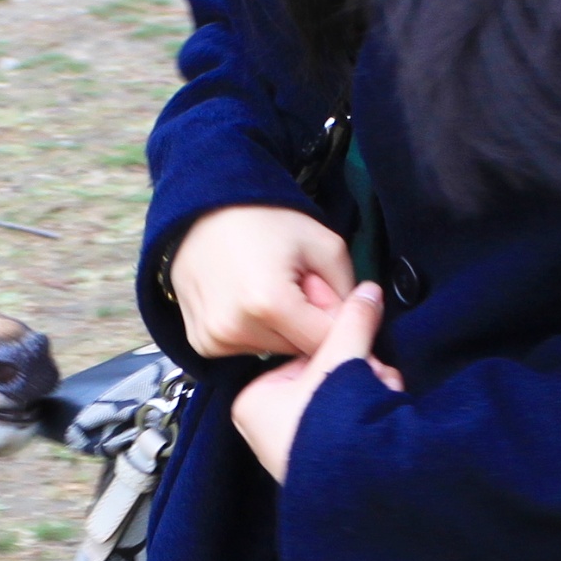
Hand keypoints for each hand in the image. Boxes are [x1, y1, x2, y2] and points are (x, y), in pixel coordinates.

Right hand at [168, 206, 354, 359]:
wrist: (203, 209)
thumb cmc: (263, 220)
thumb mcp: (322, 243)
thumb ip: (349, 289)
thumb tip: (360, 322)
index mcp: (269, 304)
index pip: (326, 342)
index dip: (332, 318)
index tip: (322, 291)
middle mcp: (235, 329)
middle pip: (297, 350)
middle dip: (304, 323)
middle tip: (292, 284)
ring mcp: (213, 338)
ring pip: (271, 351)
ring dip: (278, 329)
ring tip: (265, 289)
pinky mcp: (201, 342)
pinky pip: (244, 349)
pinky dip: (252, 330)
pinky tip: (244, 301)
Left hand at [231, 283, 403, 482]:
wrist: (356, 492)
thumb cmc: (328, 430)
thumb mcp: (340, 360)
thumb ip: (352, 323)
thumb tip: (368, 292)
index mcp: (254, 400)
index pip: (303, 355)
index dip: (339, 350)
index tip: (359, 352)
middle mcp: (268, 427)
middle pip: (326, 377)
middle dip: (361, 375)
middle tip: (374, 380)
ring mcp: (296, 448)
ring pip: (343, 399)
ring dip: (372, 393)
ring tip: (382, 402)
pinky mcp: (323, 465)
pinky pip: (349, 425)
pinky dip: (372, 417)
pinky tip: (386, 418)